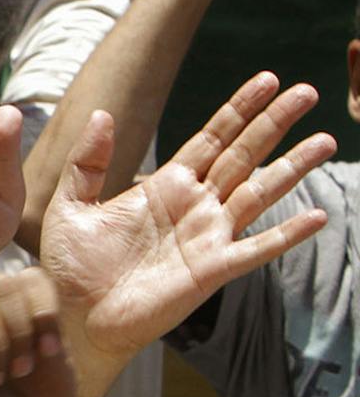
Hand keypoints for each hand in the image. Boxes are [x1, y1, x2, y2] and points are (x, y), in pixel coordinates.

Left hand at [42, 75, 333, 375]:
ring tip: (326, 140)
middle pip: (244, 155)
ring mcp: (207, 237)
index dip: (240, 109)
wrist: (71, 317)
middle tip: (308, 91)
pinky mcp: (212, 270)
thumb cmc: (70, 268)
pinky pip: (256, 249)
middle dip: (275, 123)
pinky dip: (286, 234)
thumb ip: (86, 162)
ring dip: (293, 168)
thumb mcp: (70, 206)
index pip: (213, 138)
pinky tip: (316, 217)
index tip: (268, 79)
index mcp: (166, 186)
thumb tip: (103, 113)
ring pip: (260, 193)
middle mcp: (195, 206)